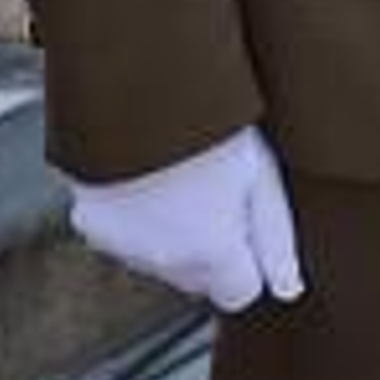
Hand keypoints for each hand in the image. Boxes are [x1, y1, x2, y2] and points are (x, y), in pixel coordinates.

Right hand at [69, 126, 304, 311]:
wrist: (140, 86)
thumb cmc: (212, 121)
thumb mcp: (261, 173)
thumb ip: (276, 240)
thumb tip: (288, 289)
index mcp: (210, 254)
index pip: (239, 293)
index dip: (249, 257)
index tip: (247, 217)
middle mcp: (163, 263)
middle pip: (198, 277)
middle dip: (210, 246)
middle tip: (216, 185)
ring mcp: (122, 246)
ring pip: (158, 257)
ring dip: (171, 231)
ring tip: (181, 171)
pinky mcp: (90, 225)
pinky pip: (121, 236)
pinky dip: (134, 216)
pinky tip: (146, 172)